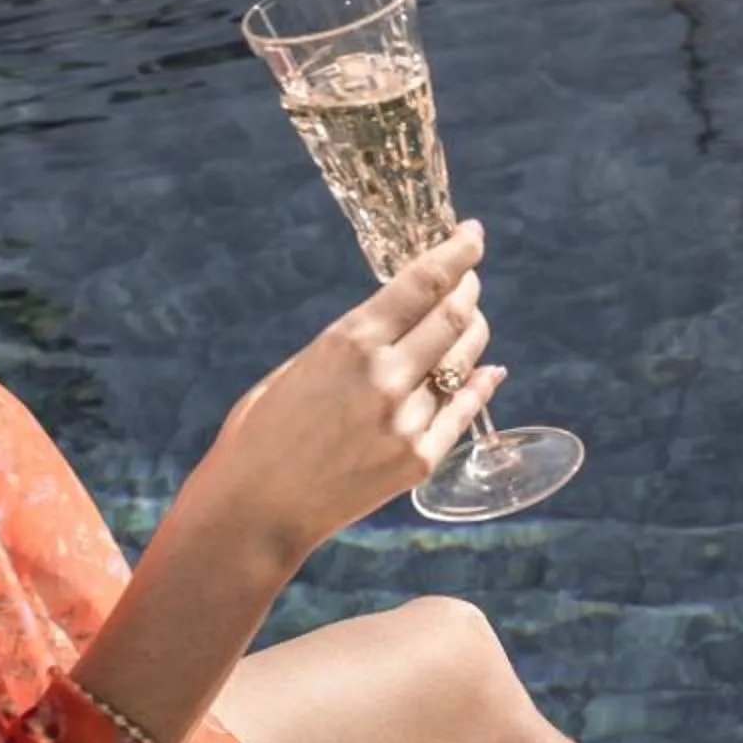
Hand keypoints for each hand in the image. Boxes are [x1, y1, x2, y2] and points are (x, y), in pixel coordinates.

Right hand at [175, 222, 504, 566]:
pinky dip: (480, 384)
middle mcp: (385, 375)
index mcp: (349, 342)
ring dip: (475, 333)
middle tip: (472, 277)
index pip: (424, 283)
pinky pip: (465, 410)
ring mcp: (408, 419)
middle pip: (454, 316)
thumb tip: (399, 322)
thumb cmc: (264, 433)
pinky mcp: (420, 458)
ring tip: (471, 319)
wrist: (255, 508)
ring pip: (465, 360)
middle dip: (469, 289)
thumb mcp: (301, 368)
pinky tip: (487, 371)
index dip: (458, 253)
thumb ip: (354, 346)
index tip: (473, 235)